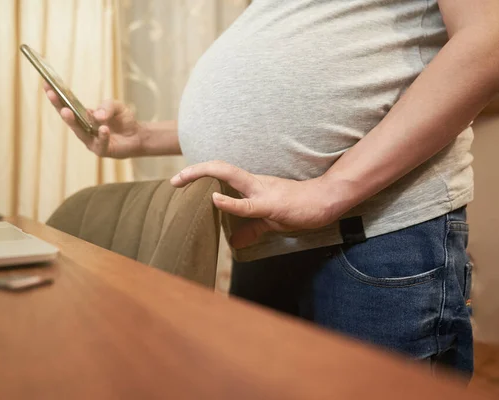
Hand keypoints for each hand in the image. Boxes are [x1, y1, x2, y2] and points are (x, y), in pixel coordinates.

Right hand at [43, 82, 142, 157]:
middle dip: (59, 106)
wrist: (138, 135)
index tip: (46, 84)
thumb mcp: (116, 106)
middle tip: (52, 95)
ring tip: (67, 111)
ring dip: (73, 122)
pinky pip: (100, 143)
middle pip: (69, 119)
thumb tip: (96, 115)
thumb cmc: (124, 120)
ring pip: (80, 132)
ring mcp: (91, 141)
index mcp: (84, 116)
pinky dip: (102, 136)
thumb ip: (107, 107)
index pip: (68, 106)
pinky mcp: (102, 150)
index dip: (57, 96)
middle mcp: (84, 129)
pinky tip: (104, 128)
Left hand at [170, 161, 336, 248]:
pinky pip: (248, 205)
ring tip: (181, 180)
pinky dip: (230, 202)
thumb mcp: (269, 220)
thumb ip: (251, 229)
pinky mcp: (271, 205)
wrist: (325, 201)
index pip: (222, 173)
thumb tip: (235, 242)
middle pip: (220, 168)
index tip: (179, 182)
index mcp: (252, 186)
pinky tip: (215, 200)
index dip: (200, 174)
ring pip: (229, 176)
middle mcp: (253, 183)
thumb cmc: (299, 208)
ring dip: (203, 175)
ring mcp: (261, 192)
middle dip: (193, 171)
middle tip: (173, 180)